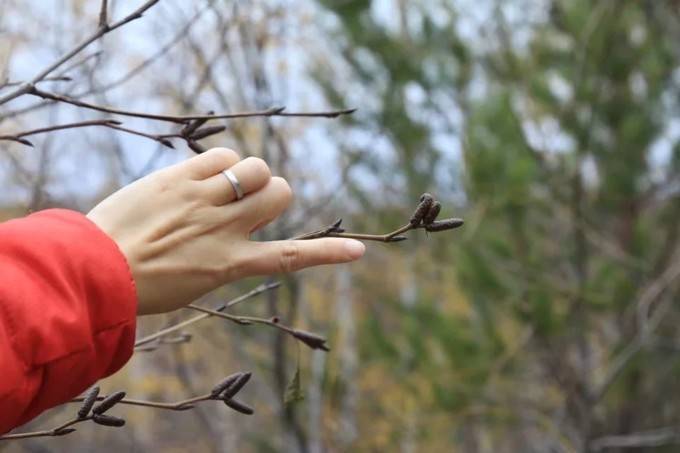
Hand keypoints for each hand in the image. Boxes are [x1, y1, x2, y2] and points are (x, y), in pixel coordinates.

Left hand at [86, 148, 364, 314]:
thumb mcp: (195, 281)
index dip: (328, 254)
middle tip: (246, 201)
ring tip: (224, 183)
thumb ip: (224, 254)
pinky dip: (219, 162)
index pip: (291, 257)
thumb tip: (239, 224)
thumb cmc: (142, 284)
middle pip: (281, 192)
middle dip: (273, 192)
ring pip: (256, 168)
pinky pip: (221, 156)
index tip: (359, 252)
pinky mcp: (180, 179)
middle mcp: (225, 230)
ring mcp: (203, 202)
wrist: (94, 269)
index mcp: (231, 265)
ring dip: (250, 172)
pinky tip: (200, 175)